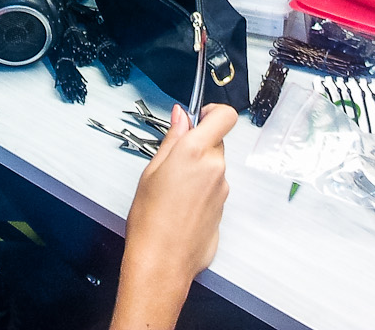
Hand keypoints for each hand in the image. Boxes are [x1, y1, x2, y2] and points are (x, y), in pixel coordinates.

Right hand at [111, 104, 237, 329]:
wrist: (162, 262)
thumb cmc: (149, 219)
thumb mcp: (151, 171)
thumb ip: (171, 140)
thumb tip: (181, 116)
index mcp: (195, 152)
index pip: (225, 116)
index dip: (214, 112)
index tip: (198, 117)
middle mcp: (215, 168)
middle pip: (216, 142)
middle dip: (198, 145)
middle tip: (173, 161)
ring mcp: (222, 190)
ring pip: (214, 166)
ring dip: (199, 169)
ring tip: (173, 189)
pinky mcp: (223, 209)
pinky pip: (214, 188)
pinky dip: (201, 190)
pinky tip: (180, 206)